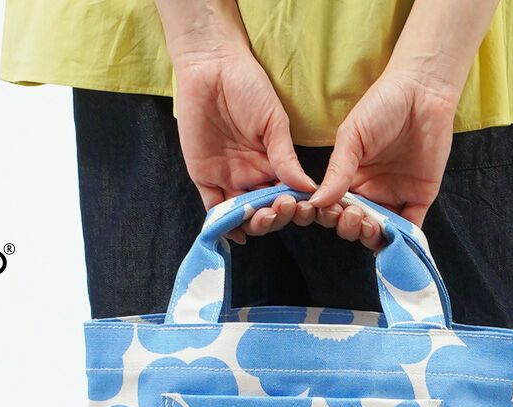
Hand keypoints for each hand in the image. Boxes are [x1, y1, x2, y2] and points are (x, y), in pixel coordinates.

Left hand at [172, 50, 381, 247]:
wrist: (211, 68)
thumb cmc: (247, 86)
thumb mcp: (273, 122)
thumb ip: (286, 157)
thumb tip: (309, 188)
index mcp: (270, 163)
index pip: (283, 195)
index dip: (290, 205)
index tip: (297, 206)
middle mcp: (250, 175)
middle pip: (263, 210)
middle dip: (272, 217)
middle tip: (278, 211)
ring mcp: (227, 178)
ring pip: (240, 214)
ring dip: (251, 223)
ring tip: (260, 220)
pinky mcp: (204, 177)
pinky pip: (213, 208)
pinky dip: (223, 223)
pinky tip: (236, 231)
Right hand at [310, 68, 458, 239]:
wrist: (423, 90)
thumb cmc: (383, 105)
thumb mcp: (352, 137)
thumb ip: (337, 171)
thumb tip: (317, 202)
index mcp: (350, 179)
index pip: (333, 208)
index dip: (327, 215)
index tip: (325, 210)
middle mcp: (370, 192)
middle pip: (353, 225)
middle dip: (348, 227)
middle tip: (351, 214)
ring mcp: (395, 197)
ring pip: (378, 233)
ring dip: (369, 236)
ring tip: (367, 224)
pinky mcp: (419, 198)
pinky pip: (409, 228)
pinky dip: (401, 241)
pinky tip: (391, 240)